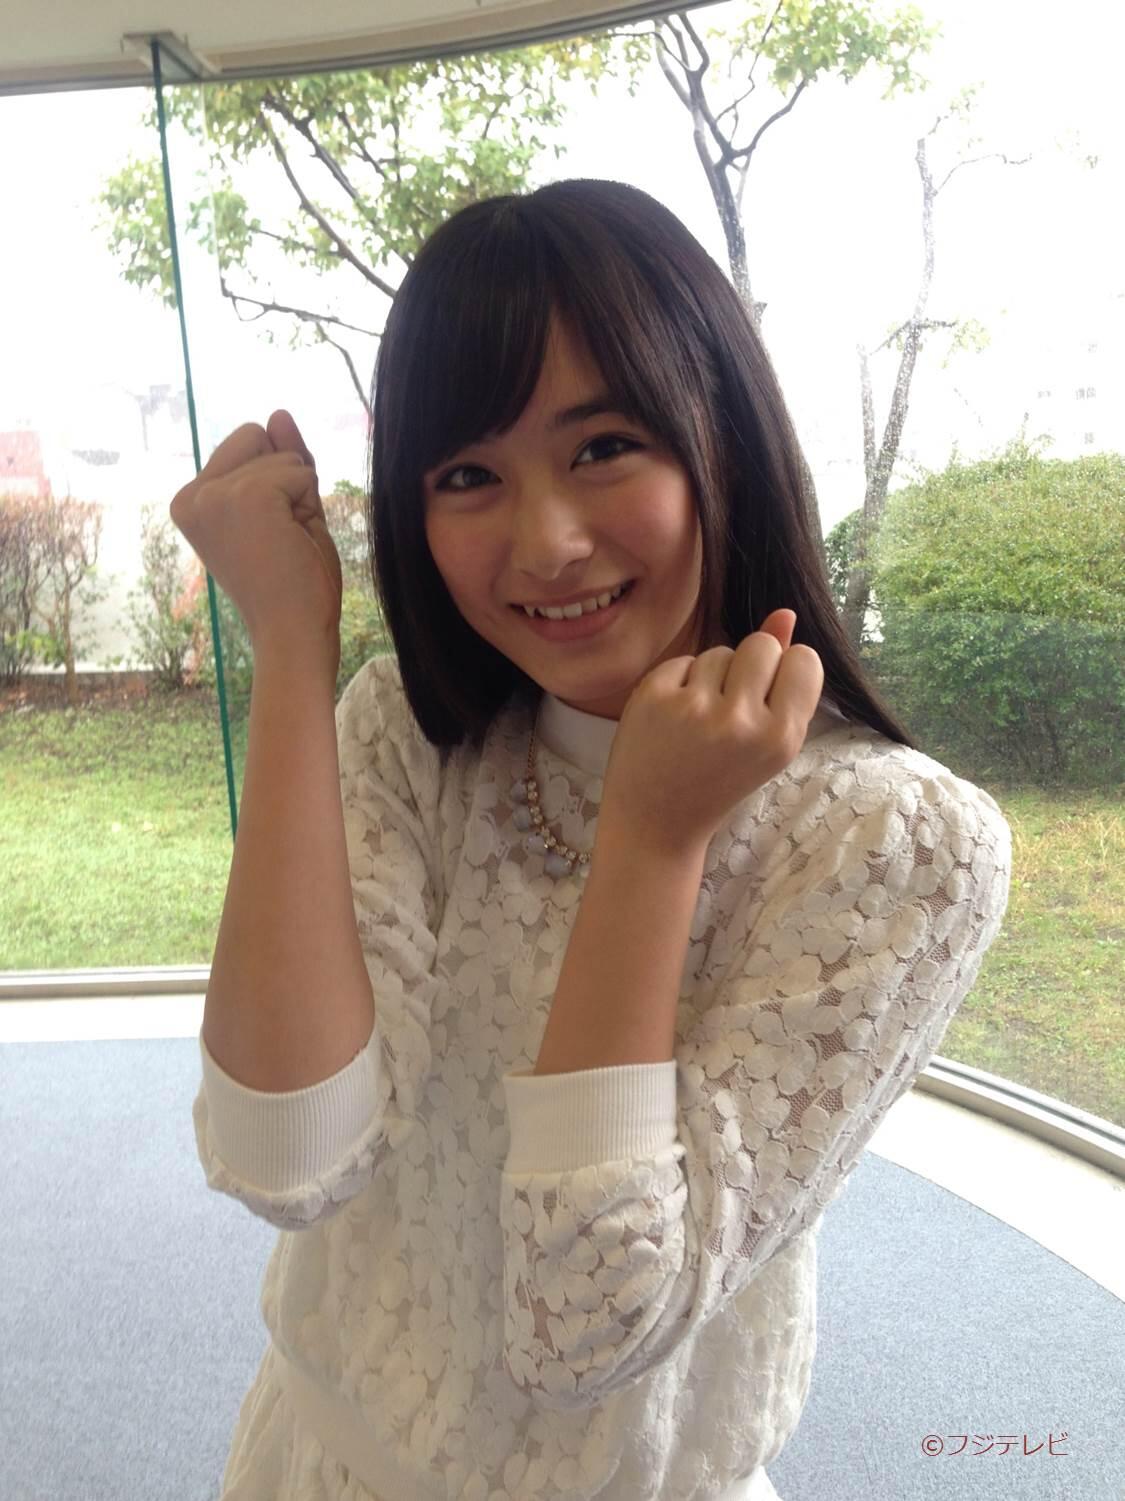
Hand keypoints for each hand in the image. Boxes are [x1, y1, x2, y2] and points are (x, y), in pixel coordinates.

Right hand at [169, 410, 342, 665]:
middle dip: (287, 481)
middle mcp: (192, 495)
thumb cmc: (295, 583)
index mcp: (191, 501)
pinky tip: (290, 541)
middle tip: (281, 538)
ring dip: (300, 496)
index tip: (269, 533)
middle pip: (259, 436)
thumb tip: (278, 412)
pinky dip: (308, 503)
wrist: (294, 632)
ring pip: (282, 454)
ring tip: (285, 544)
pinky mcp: (244, 497)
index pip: (247, 443)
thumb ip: (282, 461)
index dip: (277, 481)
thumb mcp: (290, 510)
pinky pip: (300, 470)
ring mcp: (214, 494)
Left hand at [598, 609, 824, 856]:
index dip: (786, 672)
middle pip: (763, 644)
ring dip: (712, 676)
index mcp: (781, 738)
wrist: (656, 821)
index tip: (769, 697)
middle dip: (749, 667)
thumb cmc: (718, 780)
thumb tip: (786, 613)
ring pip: (720, 651)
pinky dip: (679, 682)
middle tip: (730, 710)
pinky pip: (683, 660)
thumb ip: (781, 679)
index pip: (805, 660)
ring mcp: (695, 708)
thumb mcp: (764, 741)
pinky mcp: (654, 696)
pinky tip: (673, 717)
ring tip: (700, 720)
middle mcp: (741, 722)